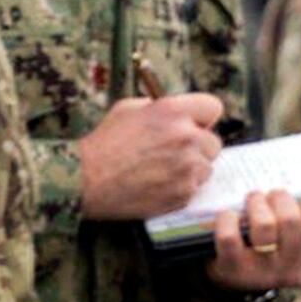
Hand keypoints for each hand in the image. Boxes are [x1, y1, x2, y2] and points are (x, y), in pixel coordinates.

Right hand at [76, 93, 224, 220]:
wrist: (86, 179)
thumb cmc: (104, 143)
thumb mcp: (129, 109)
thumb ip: (161, 107)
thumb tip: (180, 112)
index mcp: (174, 111)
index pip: (213, 108)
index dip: (203, 117)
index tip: (195, 125)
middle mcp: (186, 138)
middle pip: (214, 142)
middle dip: (198, 147)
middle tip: (174, 152)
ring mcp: (187, 168)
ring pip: (206, 168)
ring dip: (191, 170)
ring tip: (162, 171)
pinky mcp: (183, 194)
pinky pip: (194, 189)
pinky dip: (181, 188)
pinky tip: (158, 185)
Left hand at [207, 191, 300, 292]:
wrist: (237, 272)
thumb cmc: (285, 247)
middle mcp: (294, 276)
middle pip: (292, 223)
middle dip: (282, 197)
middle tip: (274, 194)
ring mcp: (262, 275)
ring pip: (263, 227)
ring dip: (257, 202)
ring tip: (254, 199)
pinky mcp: (230, 271)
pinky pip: (229, 237)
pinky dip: (226, 218)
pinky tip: (229, 214)